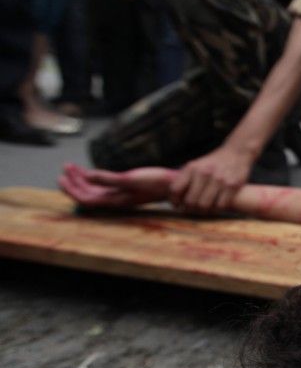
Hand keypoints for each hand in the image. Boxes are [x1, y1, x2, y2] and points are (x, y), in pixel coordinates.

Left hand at [59, 163, 175, 207]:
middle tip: (66, 167)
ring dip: (81, 179)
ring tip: (72, 166)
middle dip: (73, 182)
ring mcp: (119, 194)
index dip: (71, 190)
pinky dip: (92, 178)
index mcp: (114, 200)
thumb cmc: (154, 182)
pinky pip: (102, 186)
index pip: (85, 199)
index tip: (61, 177)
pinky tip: (88, 170)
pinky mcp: (124, 188)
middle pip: (87, 194)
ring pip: (93, 190)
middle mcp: (114, 200)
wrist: (173, 184)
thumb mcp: (130, 179)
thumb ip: (108, 178)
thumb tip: (87, 176)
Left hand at [169, 145, 252, 212]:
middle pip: (190, 201)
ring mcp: (220, 180)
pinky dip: (216, 209)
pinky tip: (215, 206)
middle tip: (191, 209)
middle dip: (189, 209)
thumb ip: (184, 179)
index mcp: (192, 168)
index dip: (174, 201)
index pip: (176, 189)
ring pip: (205, 206)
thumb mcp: (195, 165)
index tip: (177, 205)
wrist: (236, 153)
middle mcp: (205, 173)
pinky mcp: (233, 186)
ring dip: (203, 211)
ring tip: (203, 209)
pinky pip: (221, 206)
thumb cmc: (212, 163)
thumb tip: (174, 199)